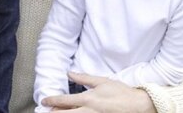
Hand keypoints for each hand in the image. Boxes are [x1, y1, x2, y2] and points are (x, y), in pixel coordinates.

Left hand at [42, 72, 156, 112]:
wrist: (139, 106)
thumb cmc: (121, 92)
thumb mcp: (102, 81)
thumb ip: (84, 78)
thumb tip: (70, 73)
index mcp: (88, 99)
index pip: (65, 101)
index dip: (52, 101)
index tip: (44, 101)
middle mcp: (89, 111)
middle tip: (46, 111)